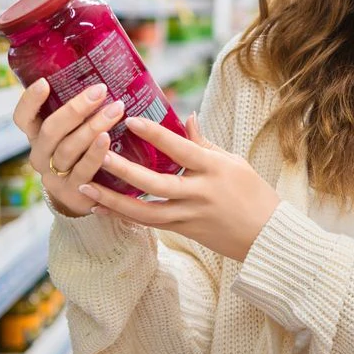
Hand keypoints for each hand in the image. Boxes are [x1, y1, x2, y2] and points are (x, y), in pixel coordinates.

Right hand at [12, 79, 127, 217]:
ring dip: (92, 127)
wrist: (84, 200)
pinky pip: (83, 170)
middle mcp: (40, 155)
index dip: (30, 101)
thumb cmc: (82, 155)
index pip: (22, 118)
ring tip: (115, 110)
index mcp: (36, 137)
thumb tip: (104, 77)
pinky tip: (108, 139)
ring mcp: (54, 176)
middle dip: (76, 109)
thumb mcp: (72, 134)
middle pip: (51, 130)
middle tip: (100, 90)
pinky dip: (96, 154)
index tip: (44, 82)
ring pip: (68, 149)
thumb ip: (79, 113)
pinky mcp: (72, 193)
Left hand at [78, 114, 281, 260]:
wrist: (266, 236)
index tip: (130, 121)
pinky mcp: (185, 232)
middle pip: (156, 183)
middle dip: (125, 170)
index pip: (181, 149)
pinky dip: (125, 215)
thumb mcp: (233, 162)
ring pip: (146, 211)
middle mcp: (200, 193)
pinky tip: (102, 208)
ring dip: (114, 200)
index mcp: (215, 169)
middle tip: (98, 155)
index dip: (155, 135)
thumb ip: (204, 143)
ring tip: (87, 188)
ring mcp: (191, 216)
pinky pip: (150, 224)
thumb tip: (186, 117)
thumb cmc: (253, 193)